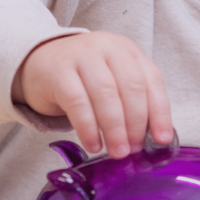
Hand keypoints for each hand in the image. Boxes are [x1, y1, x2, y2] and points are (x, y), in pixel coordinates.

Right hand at [12, 32, 172, 157]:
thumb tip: (152, 138)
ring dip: (115, 128)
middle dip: (136, 123)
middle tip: (134, 149)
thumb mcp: (112, 80)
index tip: (162, 139)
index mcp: (128, 51)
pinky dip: (88, 127)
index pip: (151, 80)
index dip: (159, 112)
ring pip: (106, 95)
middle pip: (131, 87)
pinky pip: (78, 102)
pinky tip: (93, 144)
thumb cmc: (82, 77)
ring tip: (117, 151)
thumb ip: (131, 102)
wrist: (37, 62)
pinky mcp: (59, 71)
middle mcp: (108, 48)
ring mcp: (82, 56)